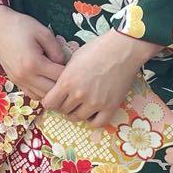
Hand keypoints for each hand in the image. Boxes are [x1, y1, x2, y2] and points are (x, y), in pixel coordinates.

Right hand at [0, 5, 67, 100]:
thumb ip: (57, 50)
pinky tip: (46, 81)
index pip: (59, 77)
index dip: (69, 73)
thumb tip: (64, 64)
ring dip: (52, 91)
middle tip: (68, 74)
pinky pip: (32, 94)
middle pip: (51, 92)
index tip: (73, 65)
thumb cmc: (20, 25)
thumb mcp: (43, 32)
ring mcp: (18, 80)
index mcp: (34, 64)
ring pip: (42, 97)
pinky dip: (41, 92)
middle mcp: (25, 76)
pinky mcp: (14, 81)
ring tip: (57, 78)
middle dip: (62, 85)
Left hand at [40, 29, 161, 127]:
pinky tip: (93, 112)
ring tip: (81, 105)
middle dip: (64, 106)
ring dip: (77, 113)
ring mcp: (95, 103)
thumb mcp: (74, 59)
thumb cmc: (98, 49)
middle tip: (69, 100)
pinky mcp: (110, 106)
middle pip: (63, 111)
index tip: (54, 99)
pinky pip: (98, 123)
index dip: (50, 101)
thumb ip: (65, 77)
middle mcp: (79, 95)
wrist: (123, 49)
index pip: (49, 103)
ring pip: (78, 117)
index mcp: (67, 82)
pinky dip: (93, 120)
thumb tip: (58, 88)